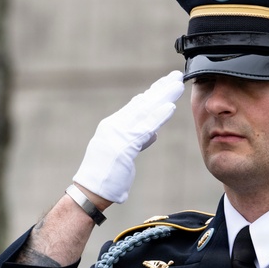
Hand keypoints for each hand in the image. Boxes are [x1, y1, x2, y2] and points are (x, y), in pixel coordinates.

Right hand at [72, 70, 184, 202]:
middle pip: (142, 103)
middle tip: (175, 76)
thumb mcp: (124, 155)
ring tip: (177, 85)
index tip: (166, 83)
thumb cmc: (107, 177)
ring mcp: (118, 133)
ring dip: (163, 96)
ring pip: (145, 110)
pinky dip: (158, 116)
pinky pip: (145, 127)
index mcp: (114, 126)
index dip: (153, 94)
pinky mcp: (124, 144)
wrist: (91, 191)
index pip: (137, 107)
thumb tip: (152, 134)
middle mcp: (115, 125)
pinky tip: (170, 107)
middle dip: (160, 89)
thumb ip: (138, 141)